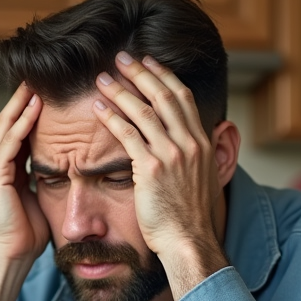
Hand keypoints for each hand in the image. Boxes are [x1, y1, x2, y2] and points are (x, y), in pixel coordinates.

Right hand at [0, 83, 48, 300]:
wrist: (10, 257)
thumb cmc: (26, 236)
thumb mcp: (41, 201)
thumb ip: (47, 183)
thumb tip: (67, 174)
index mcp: (8, 170)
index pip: (19, 132)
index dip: (31, 111)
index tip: (48, 93)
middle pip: (10, 121)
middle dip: (24, 99)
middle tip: (39, 77)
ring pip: (7, 126)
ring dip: (22, 103)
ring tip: (36, 83)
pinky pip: (10, 143)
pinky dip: (22, 123)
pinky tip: (34, 108)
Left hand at [91, 53, 229, 296]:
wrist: (190, 242)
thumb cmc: (191, 219)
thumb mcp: (203, 181)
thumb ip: (199, 158)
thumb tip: (199, 144)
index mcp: (202, 143)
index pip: (184, 98)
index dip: (164, 77)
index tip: (149, 63)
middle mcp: (190, 143)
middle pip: (164, 95)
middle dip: (141, 72)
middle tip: (121, 57)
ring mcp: (172, 154)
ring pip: (143, 111)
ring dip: (120, 90)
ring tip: (101, 79)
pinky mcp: (152, 168)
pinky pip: (128, 134)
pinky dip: (111, 117)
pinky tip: (97, 108)